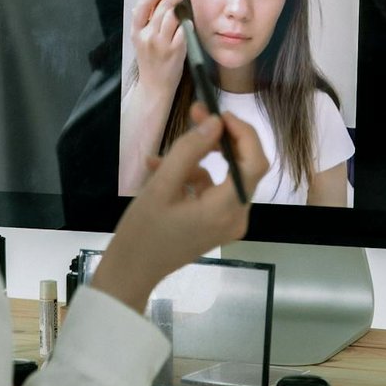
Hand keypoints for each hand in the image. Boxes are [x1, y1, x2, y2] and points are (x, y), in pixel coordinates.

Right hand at [93, 104, 267, 312]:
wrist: (132, 272)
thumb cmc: (143, 232)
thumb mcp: (161, 186)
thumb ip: (189, 151)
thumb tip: (215, 122)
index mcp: (225, 209)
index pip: (254, 163)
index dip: (243, 134)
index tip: (220, 114)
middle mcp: (236, 217)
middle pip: (244, 167)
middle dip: (220, 139)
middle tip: (195, 114)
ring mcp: (229, 223)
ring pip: (227, 177)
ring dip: (200, 159)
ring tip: (165, 153)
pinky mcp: (219, 225)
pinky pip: (214, 191)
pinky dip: (194, 177)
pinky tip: (162, 170)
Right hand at [128, 0, 187, 92]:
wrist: (155, 86)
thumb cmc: (150, 62)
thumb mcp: (140, 41)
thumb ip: (145, 22)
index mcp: (136, 32)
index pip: (142, 5)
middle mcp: (147, 37)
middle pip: (161, 8)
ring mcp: (161, 43)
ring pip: (173, 17)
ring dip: (179, 12)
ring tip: (180, 15)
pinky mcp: (175, 50)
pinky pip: (184, 30)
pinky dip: (186, 26)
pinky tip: (185, 29)